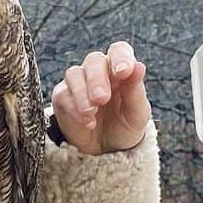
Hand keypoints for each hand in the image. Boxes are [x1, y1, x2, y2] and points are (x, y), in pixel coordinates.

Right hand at [51, 41, 151, 155]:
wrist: (106, 151)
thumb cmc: (125, 127)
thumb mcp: (137, 114)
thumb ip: (136, 91)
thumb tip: (139, 66)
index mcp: (120, 70)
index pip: (119, 51)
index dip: (120, 57)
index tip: (123, 72)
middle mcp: (99, 71)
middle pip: (94, 60)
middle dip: (97, 79)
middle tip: (102, 99)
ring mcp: (79, 83)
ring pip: (74, 74)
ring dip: (83, 93)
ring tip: (92, 113)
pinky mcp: (63, 97)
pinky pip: (63, 94)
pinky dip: (74, 108)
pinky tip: (88, 122)